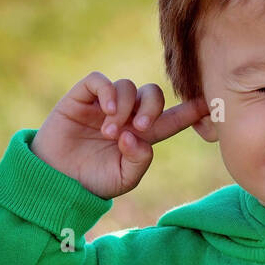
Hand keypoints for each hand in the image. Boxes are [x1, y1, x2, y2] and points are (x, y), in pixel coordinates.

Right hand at [31, 72, 209, 199]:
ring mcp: (104, 105)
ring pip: (127, 87)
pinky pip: (100, 81)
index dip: (190, 111)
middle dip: (152, 108)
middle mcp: (126, 115)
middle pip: (152, 95)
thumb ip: (140, 160)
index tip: (208, 104)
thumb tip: (138, 134)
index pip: (172, 118)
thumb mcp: (124, 179)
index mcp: (142, 135)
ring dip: (124, 108)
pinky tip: (106, 111)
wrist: (56, 181)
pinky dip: (108, 92)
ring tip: (110, 133)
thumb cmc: (92, 182)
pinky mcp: (81, 98)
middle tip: (140, 128)